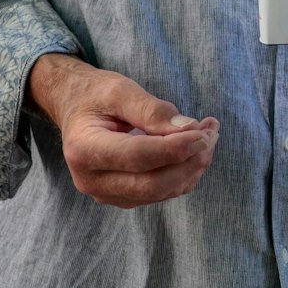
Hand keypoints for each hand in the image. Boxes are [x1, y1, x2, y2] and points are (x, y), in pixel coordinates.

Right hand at [26, 53, 219, 209]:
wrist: (75, 108)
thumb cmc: (95, 95)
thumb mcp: (120, 90)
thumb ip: (152, 110)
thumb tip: (189, 129)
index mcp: (84, 150)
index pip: (138, 157)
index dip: (175, 148)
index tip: (204, 132)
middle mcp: (91, 180)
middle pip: (151, 183)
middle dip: (189, 162)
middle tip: (212, 133)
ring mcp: (106, 193)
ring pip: (160, 192)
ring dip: (191, 167)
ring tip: (209, 135)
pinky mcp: (122, 196)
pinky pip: (160, 193)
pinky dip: (183, 173)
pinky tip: (195, 149)